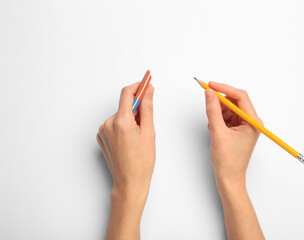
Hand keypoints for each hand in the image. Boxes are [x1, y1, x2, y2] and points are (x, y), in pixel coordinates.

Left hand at [97, 82, 154, 239]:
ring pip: (120, 115)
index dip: (138, 86)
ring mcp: (103, 131)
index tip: (146, 82)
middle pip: (125, 105)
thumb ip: (147, 108)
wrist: (129, 182)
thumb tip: (149, 92)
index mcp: (121, 122)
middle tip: (147, 122)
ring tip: (138, 137)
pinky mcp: (101, 137)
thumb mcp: (149, 132)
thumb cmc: (141, 162)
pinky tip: (129, 140)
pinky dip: (123, 126)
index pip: (127, 93)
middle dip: (137, 108)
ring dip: (130, 119)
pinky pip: (114, 124)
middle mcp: (108, 124)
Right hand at [204, 81, 263, 239]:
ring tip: (213, 126)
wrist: (229, 178)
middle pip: (234, 101)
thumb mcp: (217, 133)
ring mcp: (244, 126)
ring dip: (218, 112)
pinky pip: (226, 117)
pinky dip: (218, 119)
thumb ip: (213, 111)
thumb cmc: (227, 161)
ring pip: (229, 109)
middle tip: (206, 98)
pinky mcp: (237, 129)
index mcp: (252, 122)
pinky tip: (215, 130)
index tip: (210, 85)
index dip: (224, 88)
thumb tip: (209, 93)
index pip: (240, 97)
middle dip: (220, 101)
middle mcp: (251, 122)